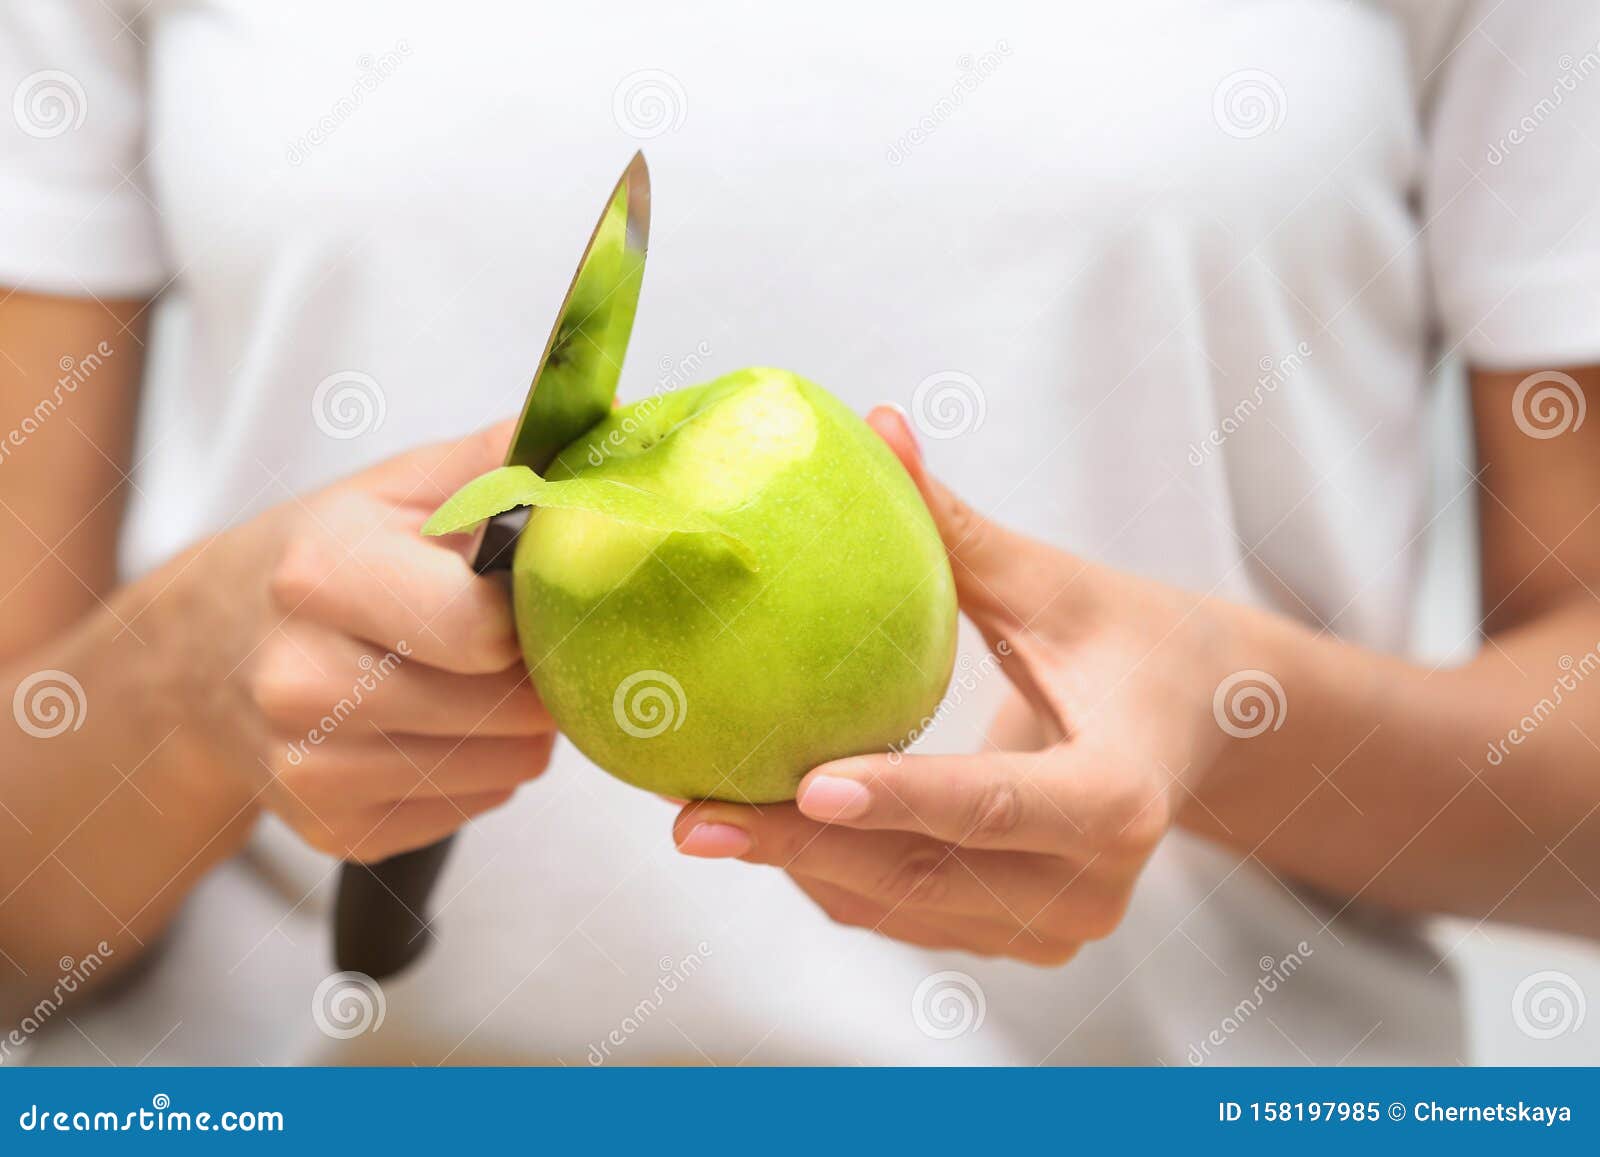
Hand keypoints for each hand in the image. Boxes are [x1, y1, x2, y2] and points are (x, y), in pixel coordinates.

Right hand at [147, 422, 554, 861]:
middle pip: (506, 709)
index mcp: (319, 576)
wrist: (205, 654)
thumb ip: (503, 457)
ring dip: (517, 725)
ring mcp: (311, 769)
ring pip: (507, 768)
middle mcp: (300, 682)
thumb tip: (615, 427)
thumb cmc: (320, 557)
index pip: (484, 630)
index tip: (527, 595)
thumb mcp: (398, 485)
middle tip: (514, 640)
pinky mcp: (334, 831)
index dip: (531, 615)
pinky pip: (475, 808)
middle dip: (536, 672)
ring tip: (473, 679)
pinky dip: (480, 770)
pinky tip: (438, 725)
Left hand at [672, 406, 1242, 964]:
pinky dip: (830, 875)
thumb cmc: (1130, 640)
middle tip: (694, 817)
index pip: (1003, 805)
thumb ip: (959, 526)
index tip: (806, 784)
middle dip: (802, 848)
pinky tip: (761, 824)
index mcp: (1121, 794)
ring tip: (703, 815)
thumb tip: (877, 426)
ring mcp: (1055, 928)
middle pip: (930, 875)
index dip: (905, 800)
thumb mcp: (1053, 584)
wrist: (1196, 729)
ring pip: (902, 909)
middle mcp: (1091, 885)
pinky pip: (903, 916)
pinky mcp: (1018, 939)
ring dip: (801, 867)